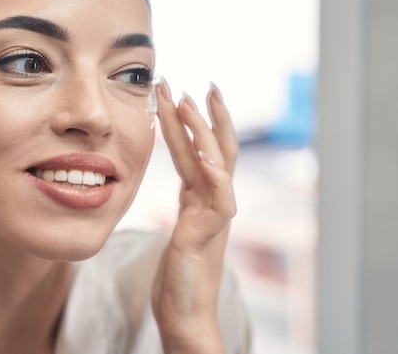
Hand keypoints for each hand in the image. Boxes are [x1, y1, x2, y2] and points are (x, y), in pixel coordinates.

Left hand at [152, 79, 237, 353]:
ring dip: (203, 130)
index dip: (194, 124)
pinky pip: (218, 196)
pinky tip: (204, 150)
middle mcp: (211, 201)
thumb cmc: (179, 275)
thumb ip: (186, 205)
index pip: (201, 152)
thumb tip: (185, 187)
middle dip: (207, 115)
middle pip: (216, 149)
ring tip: (189, 100)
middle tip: (199, 83)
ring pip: (216, 163)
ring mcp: (213, 215)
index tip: (185, 95)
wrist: (185, 313)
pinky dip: (213, 171)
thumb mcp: (181, 229)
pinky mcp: (208, 232)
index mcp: (202, 199)